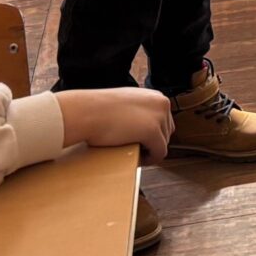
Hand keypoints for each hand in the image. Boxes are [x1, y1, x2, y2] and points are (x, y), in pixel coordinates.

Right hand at [57, 87, 172, 158]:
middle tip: (138, 148)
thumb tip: (142, 124)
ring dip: (151, 150)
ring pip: (164, 143)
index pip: (165, 120)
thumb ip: (139, 110)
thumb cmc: (99, 109)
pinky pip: (160, 153)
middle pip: (167, 132)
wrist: (87, 111)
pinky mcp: (153, 131)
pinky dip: (150, 159)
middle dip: (154, 142)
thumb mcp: (126, 102)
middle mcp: (162, 103)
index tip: (142, 141)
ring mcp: (159, 117)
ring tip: (135, 152)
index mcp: (156, 96)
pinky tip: (138, 159)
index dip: (154, 134)